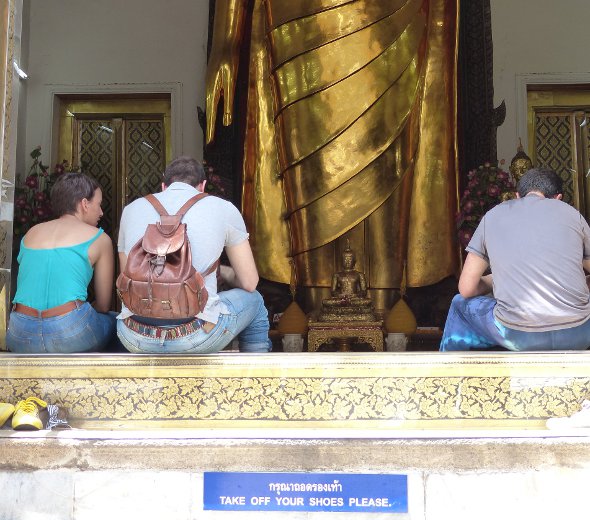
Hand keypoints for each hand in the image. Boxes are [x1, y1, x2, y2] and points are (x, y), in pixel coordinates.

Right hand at [205, 0, 245, 143]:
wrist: (225, 41)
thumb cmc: (230, 59)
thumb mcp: (232, 82)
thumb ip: (229, 102)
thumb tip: (227, 122)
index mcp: (212, 92)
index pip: (212, 117)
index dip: (211, 132)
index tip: (210, 145)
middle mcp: (209, 90)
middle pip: (209, 115)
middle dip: (210, 130)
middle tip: (209, 146)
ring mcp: (210, 86)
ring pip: (210, 108)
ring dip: (211, 122)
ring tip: (212, 136)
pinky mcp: (214, 83)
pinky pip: (213, 102)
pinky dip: (213, 112)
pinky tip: (216, 116)